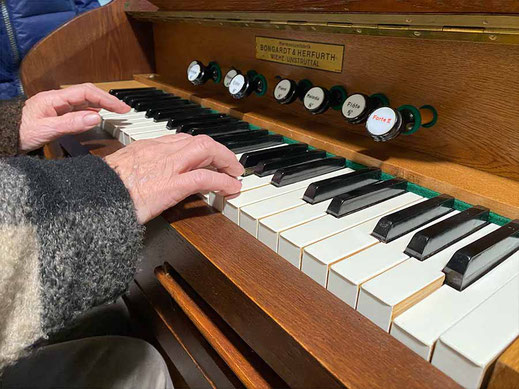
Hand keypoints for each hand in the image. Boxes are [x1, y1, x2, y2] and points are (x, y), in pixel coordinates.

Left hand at [19, 83, 129, 151]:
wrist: (3, 136)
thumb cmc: (20, 132)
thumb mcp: (47, 130)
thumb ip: (72, 123)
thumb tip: (96, 117)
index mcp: (54, 98)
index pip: (87, 93)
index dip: (106, 99)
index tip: (121, 107)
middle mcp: (57, 99)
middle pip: (88, 94)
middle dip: (108, 100)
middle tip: (124, 109)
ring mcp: (56, 106)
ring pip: (84, 101)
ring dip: (102, 104)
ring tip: (116, 111)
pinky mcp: (56, 114)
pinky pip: (78, 109)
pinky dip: (92, 111)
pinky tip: (97, 116)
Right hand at [104, 133, 243, 223]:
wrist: (92, 199)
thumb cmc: (102, 190)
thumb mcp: (119, 171)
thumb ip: (136, 170)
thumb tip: (146, 180)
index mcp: (146, 147)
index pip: (180, 139)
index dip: (198, 148)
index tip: (206, 156)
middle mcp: (159, 150)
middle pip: (197, 140)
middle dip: (218, 151)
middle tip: (229, 163)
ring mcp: (168, 165)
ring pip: (206, 151)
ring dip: (226, 161)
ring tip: (235, 174)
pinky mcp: (173, 184)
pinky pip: (206, 177)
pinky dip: (223, 181)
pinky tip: (232, 188)